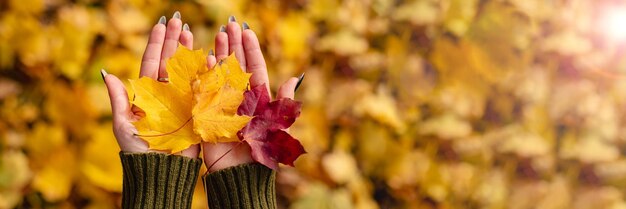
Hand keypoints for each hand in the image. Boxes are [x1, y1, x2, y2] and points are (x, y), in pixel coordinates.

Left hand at [103, 12, 199, 157]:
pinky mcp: (197, 111)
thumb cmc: (138, 151)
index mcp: (148, 95)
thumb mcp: (123, 124)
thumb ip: (119, 99)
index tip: (162, 25)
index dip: (157, 44)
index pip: (152, 63)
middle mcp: (166, 95)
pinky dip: (205, 71)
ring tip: (192, 32)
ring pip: (187, 70)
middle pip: (171, 62)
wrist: (160, 171)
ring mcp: (183, 101)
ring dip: (189, 51)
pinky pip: (202, 88)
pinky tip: (208, 55)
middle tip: (180, 21)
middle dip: (175, 41)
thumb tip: (107, 74)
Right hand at [202, 16, 299, 171]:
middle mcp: (240, 98)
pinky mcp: (208, 113)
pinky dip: (206, 74)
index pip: (254, 68)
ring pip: (221, 73)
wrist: (241, 175)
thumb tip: (294, 77)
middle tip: (229, 24)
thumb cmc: (264, 155)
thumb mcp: (278, 126)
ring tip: (218, 34)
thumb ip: (284, 102)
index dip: (250, 50)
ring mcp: (223, 104)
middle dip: (233, 44)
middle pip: (236, 66)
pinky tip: (206, 58)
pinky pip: (206, 89)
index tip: (247, 30)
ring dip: (220, 53)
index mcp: (258, 99)